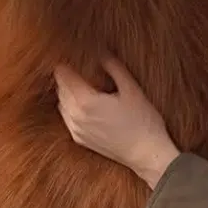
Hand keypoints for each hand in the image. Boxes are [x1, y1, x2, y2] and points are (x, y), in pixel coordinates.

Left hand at [53, 57, 179, 187]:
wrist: (146, 153)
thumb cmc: (142, 122)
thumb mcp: (131, 89)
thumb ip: (114, 68)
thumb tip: (102, 54)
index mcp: (86, 102)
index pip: (64, 76)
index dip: (66, 63)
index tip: (70, 55)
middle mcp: (76, 116)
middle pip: (61, 89)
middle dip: (66, 76)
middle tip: (75, 65)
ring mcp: (76, 130)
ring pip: (62, 104)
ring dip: (67, 92)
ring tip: (79, 82)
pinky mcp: (80, 139)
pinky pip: (67, 118)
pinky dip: (70, 107)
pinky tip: (83, 103)